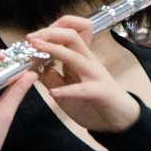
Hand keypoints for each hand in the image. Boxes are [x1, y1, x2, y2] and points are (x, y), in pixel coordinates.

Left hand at [26, 16, 140, 132]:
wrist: (120, 120)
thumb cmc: (94, 102)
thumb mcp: (67, 87)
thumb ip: (52, 76)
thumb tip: (34, 66)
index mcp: (81, 58)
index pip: (69, 32)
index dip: (49, 30)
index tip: (31, 38)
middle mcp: (89, 62)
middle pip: (71, 36)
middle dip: (49, 34)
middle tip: (30, 40)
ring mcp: (95, 75)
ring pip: (75, 56)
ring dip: (53, 51)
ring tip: (36, 51)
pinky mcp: (100, 92)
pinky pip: (83, 89)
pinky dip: (66, 91)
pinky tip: (53, 93)